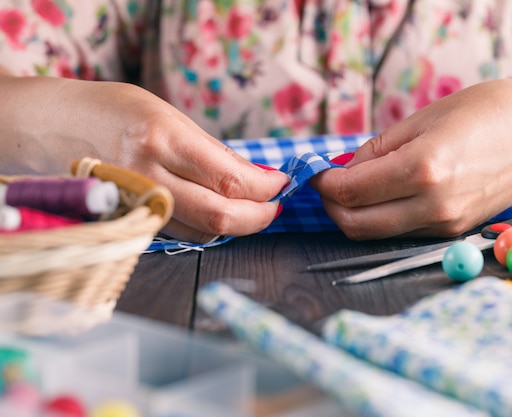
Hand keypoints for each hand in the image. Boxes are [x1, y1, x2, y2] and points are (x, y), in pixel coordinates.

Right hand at [0, 74, 288, 241]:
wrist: (51, 127)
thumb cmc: (113, 111)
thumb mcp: (167, 115)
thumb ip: (211, 152)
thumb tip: (256, 179)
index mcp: (162, 139)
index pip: (231, 179)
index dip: (266, 188)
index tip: (281, 183)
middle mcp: (147, 176)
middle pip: (220, 216)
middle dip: (259, 216)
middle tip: (274, 206)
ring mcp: (136, 204)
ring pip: (203, 232)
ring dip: (236, 224)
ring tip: (250, 208)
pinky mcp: (129, 221)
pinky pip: (180, 233)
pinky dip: (208, 228)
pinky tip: (218, 213)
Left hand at [311, 77, 511, 239]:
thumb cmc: (490, 112)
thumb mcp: (425, 117)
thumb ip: (378, 149)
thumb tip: (344, 170)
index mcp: (422, 169)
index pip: (350, 191)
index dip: (323, 183)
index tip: (315, 172)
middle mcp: (432, 205)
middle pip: (356, 224)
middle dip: (331, 206)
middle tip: (326, 185)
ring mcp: (445, 224)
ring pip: (376, 233)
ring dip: (354, 214)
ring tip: (352, 188)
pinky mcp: (454, 232)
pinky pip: (402, 232)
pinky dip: (381, 218)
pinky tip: (384, 195)